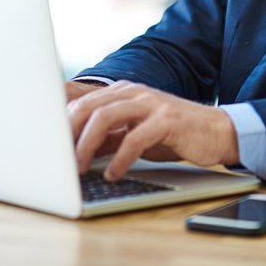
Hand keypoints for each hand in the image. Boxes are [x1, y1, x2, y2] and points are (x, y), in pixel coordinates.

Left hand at [66, 80, 239, 181]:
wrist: (217, 132)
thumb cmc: (173, 134)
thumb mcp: (135, 133)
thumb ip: (109, 136)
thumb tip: (75, 151)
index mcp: (122, 92)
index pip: (82, 101)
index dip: (61, 121)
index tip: (47, 144)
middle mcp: (134, 92)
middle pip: (88, 106)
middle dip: (69, 134)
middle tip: (58, 160)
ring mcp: (151, 104)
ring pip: (106, 117)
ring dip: (87, 144)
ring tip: (79, 168)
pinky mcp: (168, 120)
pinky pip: (135, 137)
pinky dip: (119, 157)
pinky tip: (113, 173)